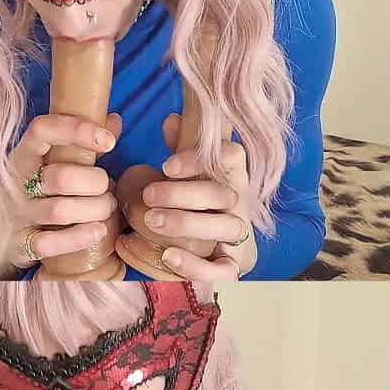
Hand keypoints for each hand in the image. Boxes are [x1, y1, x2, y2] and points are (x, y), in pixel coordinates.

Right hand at [0, 113, 122, 276]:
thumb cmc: (36, 188)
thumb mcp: (52, 161)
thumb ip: (81, 141)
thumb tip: (112, 121)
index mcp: (24, 154)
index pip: (43, 130)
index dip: (77, 130)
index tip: (109, 141)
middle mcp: (15, 181)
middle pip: (60, 177)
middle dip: (95, 182)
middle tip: (107, 188)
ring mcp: (15, 214)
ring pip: (59, 211)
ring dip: (94, 209)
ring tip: (106, 207)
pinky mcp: (19, 243)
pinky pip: (48, 243)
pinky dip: (79, 237)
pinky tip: (98, 230)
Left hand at [142, 113, 256, 280]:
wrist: (224, 243)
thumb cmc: (199, 198)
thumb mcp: (190, 170)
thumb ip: (182, 146)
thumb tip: (171, 121)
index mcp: (230, 174)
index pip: (230, 156)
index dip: (200, 159)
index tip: (166, 165)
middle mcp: (240, 202)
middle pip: (223, 194)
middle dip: (183, 194)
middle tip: (149, 195)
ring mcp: (239, 233)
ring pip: (227, 227)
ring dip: (188, 224)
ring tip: (152, 221)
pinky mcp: (233, 264)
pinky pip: (224, 269)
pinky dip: (197, 265)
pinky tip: (169, 256)